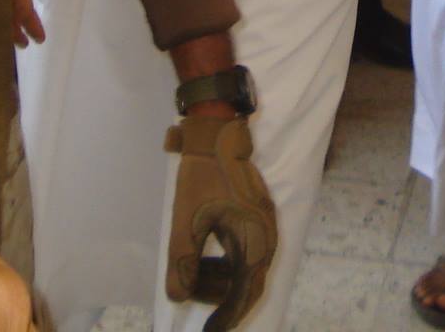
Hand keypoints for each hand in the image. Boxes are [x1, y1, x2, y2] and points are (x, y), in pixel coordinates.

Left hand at [165, 114, 278, 329]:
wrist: (216, 132)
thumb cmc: (202, 173)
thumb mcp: (186, 219)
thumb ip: (182, 260)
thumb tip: (178, 296)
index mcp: (256, 238)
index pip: (245, 292)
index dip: (227, 316)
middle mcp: (266, 235)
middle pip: (247, 284)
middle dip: (220, 299)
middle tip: (194, 303)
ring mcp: (263, 225)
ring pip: (245, 268)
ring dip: (220, 280)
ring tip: (192, 279)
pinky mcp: (255, 217)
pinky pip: (243, 252)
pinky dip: (224, 263)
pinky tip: (203, 260)